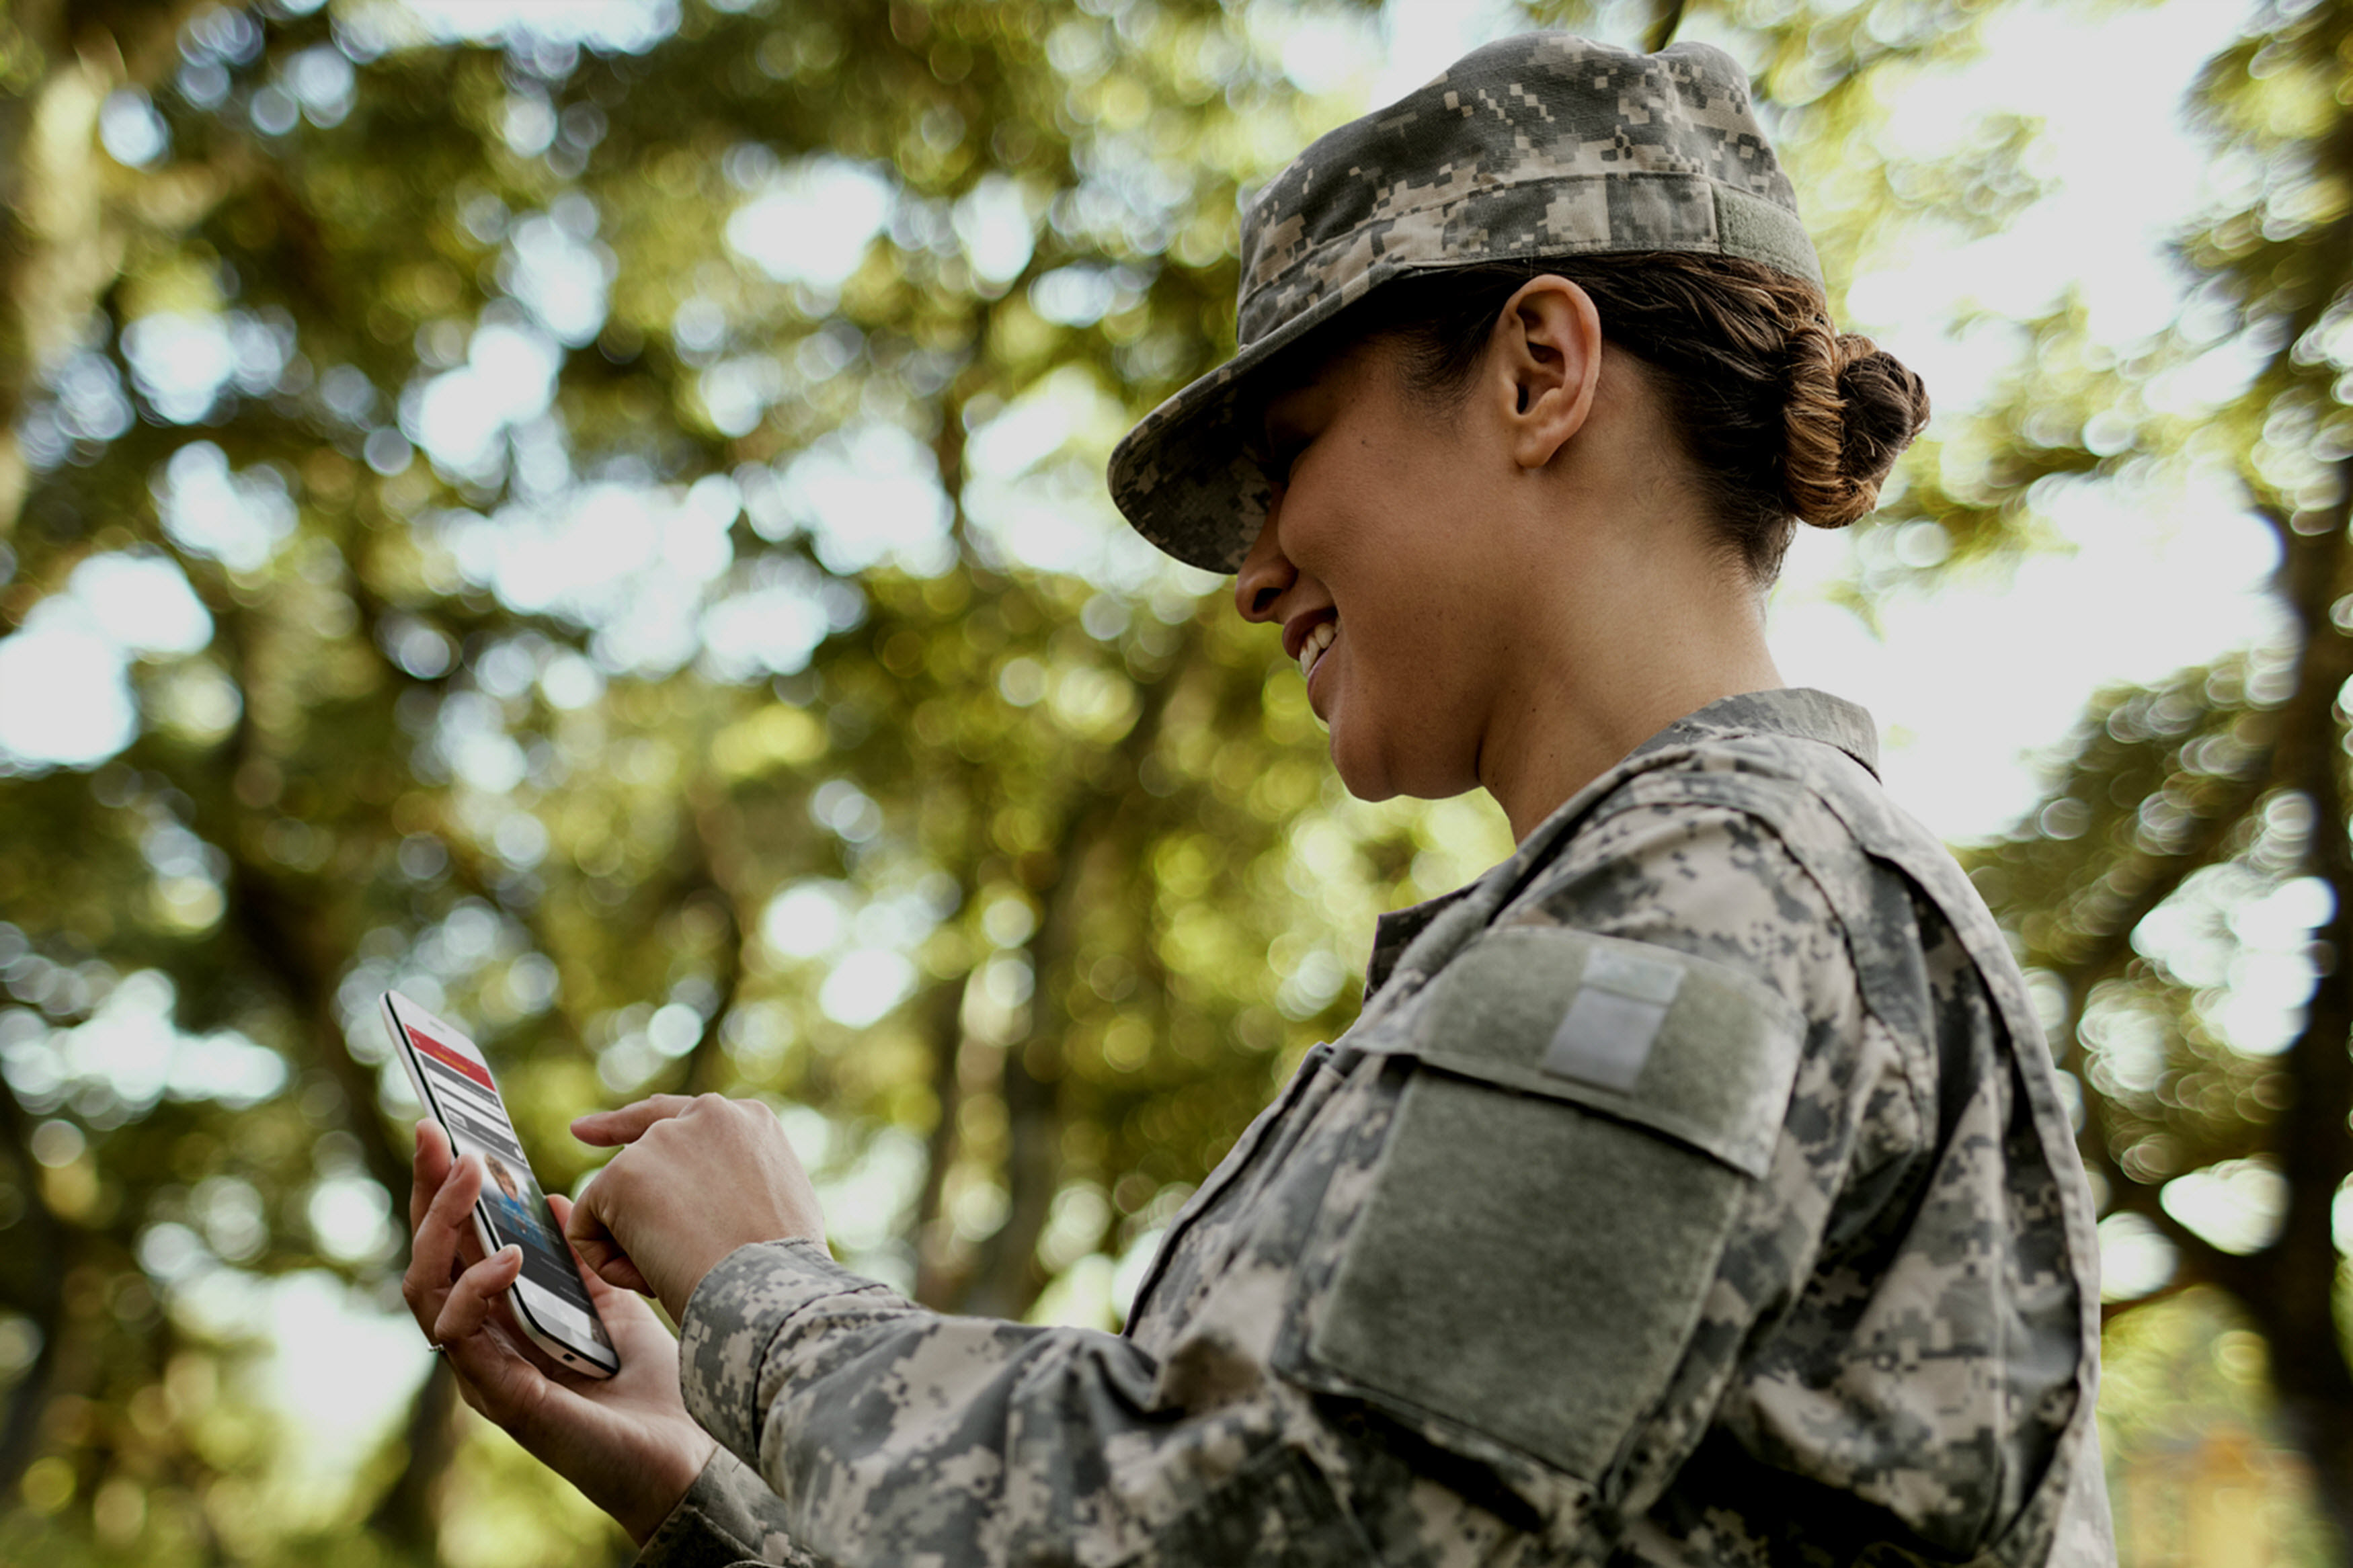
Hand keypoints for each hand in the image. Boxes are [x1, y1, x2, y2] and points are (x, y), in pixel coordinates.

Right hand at [400, 1121, 715, 1543]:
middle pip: (428, 1259)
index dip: (445, 1188)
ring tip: (471, 1180)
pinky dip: (477, 1292)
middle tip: (436, 1135)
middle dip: (427, 1193)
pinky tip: (509, 1258)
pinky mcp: (505, 1398)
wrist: (689, 1453)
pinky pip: (462, 1340)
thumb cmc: (651, 1385)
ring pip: (425, 1293)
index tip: (445, 1128)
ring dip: (442, 1229)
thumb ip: (583, 1260)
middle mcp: (484, 1341)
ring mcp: (486, 1370)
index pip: (459, 1242)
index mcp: (505, 1316)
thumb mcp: (616, 1303)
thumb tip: (560, 1200)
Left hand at [566, 1094, 826, 1322]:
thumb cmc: (783, 1270)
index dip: (627, 1126)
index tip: (585, 1131)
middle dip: (627, 1195)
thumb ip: (739, 1180)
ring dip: (637, 1244)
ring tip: (683, 1272)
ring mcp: (661, 1141)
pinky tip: (650, 1278)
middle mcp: (705, 1114)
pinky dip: (609, 1265)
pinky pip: (587, 1229)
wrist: (772, 1291)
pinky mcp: (622, 1175)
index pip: (675, 1114)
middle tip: (634, 1217)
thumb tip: (707, 1201)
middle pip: (638, 1153)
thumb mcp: (774, 1202)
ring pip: (616, 1200)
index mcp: (747, 1120)